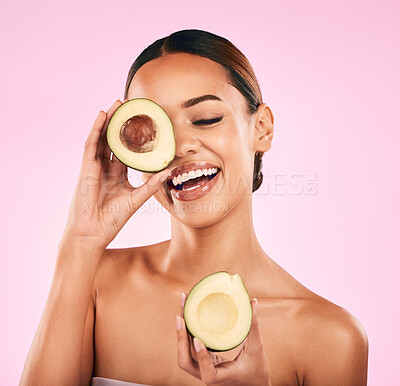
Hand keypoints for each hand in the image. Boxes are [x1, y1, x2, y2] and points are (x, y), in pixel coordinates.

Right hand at [63, 99, 169, 248]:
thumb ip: (151, 185)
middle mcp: (107, 168)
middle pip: (114, 141)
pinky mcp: (86, 167)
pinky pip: (91, 144)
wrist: (93, 232)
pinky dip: (96, 129)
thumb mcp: (137, 198)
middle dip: (121, 124)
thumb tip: (169, 172)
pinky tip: (102, 115)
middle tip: (131, 107)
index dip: (134, 138)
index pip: (127, 151)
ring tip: (117, 104)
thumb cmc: (113, 219)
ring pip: (102, 138)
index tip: (145, 124)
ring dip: (109, 120)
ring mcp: (95, 167)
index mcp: (118, 175)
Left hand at [176, 294, 270, 385]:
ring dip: (181, 333)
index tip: (198, 339)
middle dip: (180, 339)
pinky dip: (186, 333)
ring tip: (183, 308)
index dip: (201, 357)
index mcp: (222, 377)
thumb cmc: (257, 369)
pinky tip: (188, 315)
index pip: (207, 373)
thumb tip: (253, 301)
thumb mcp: (257, 348)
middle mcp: (208, 374)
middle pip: (185, 362)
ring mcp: (203, 368)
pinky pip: (189, 348)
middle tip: (180, 316)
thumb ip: (253, 326)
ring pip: (185, 354)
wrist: (254, 382)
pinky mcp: (202, 361)